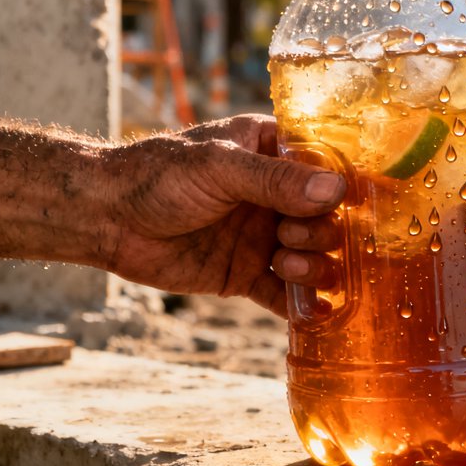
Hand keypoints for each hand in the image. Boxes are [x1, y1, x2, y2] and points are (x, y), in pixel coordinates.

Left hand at [98, 114, 345, 316]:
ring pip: (313, 257)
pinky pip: (284, 294)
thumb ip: (274, 180)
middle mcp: (274, 194)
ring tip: (286, 265)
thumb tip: (334, 191)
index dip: (345, 188)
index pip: (327, 167)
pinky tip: (315, 313)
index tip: (357, 206)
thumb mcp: (218, 167)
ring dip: (314, 267)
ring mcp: (262, 236)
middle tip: (290, 236)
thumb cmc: (158, 175)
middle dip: (323, 232)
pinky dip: (302, 305)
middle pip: (327, 218)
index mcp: (272, 152)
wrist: (108, 218)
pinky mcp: (246, 274)